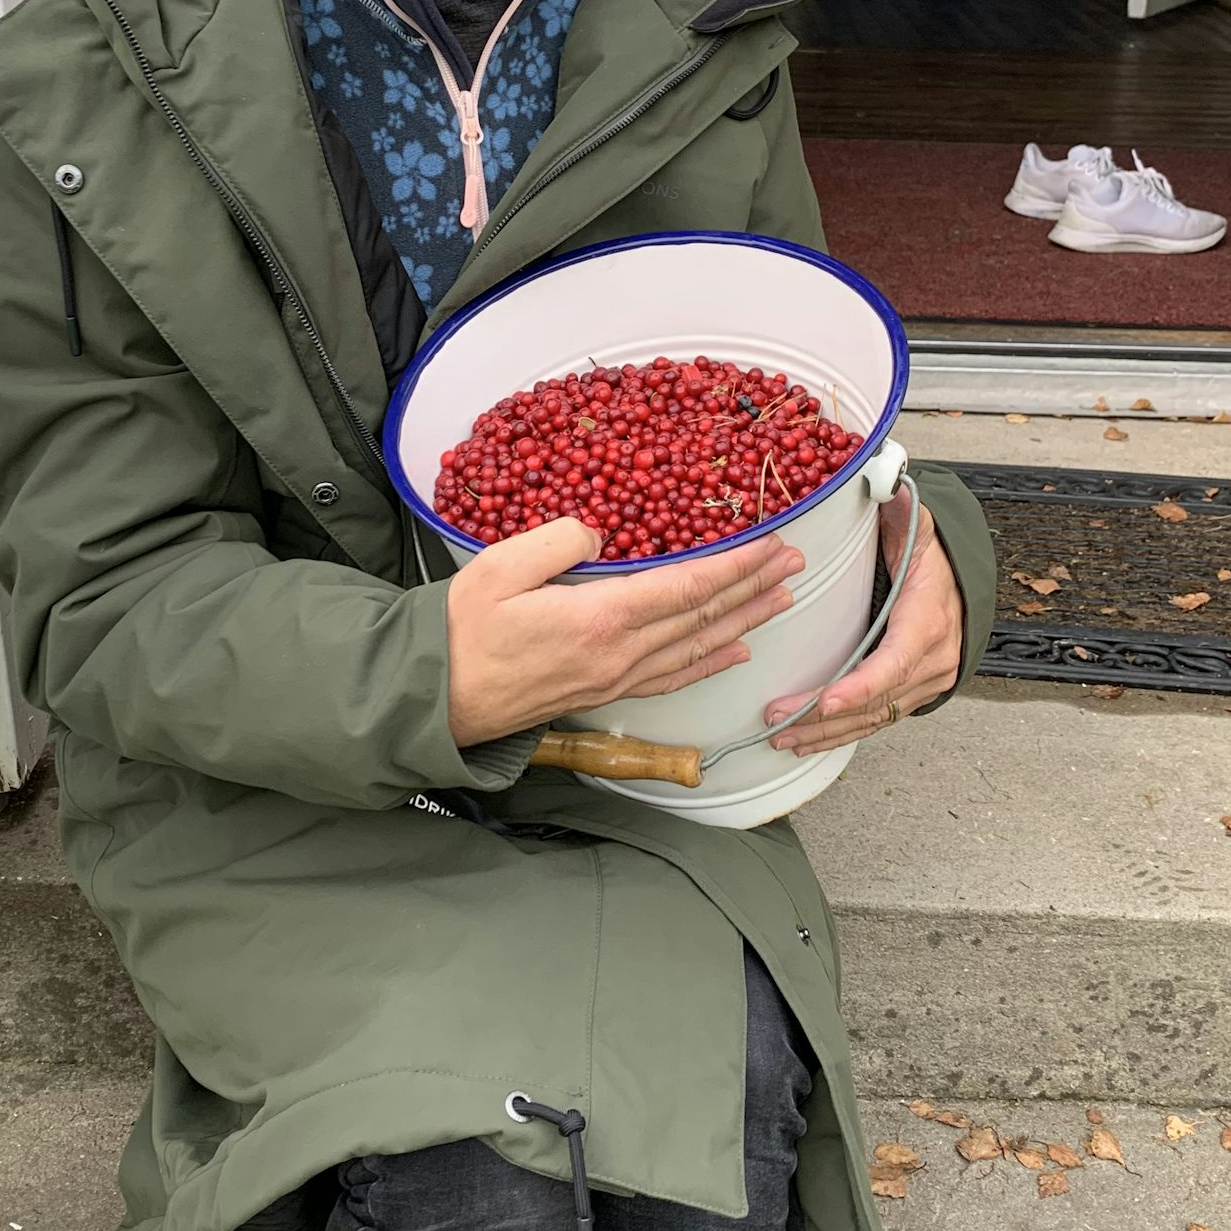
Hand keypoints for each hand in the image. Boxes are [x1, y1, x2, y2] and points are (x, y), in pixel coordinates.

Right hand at [446, 518, 803, 748]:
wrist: (436, 697)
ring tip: (780, 601)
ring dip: (743, 621)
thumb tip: (603, 533)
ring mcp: (615, 678)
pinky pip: (673, 677)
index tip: (770, 546)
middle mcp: (620, 654)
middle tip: (794, 564)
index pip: (687, 588)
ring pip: (696, 648)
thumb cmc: (462, 630)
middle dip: (753, 588)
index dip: (735, 566)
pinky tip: (733, 652)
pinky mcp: (605, 692)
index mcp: (600, 618)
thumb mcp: (500, 567)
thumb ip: (559, 540)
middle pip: (702, 617)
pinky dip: (710, 661)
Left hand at [763, 486, 962, 754]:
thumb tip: (894, 487)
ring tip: (780, 739)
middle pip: (877, 701)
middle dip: (824, 717)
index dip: (860, 686)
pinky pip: (877, 721)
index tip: (826, 702)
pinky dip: (840, 733)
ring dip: (826, 734)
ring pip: (874, 718)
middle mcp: (932, 660)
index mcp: (928, 620)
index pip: (895, 662)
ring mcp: (925, 682)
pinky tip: (805, 740)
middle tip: (777, 723)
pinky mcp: (913, 695)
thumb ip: (903, 512)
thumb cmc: (930, 558)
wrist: (962, 586)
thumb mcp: (917, 529)